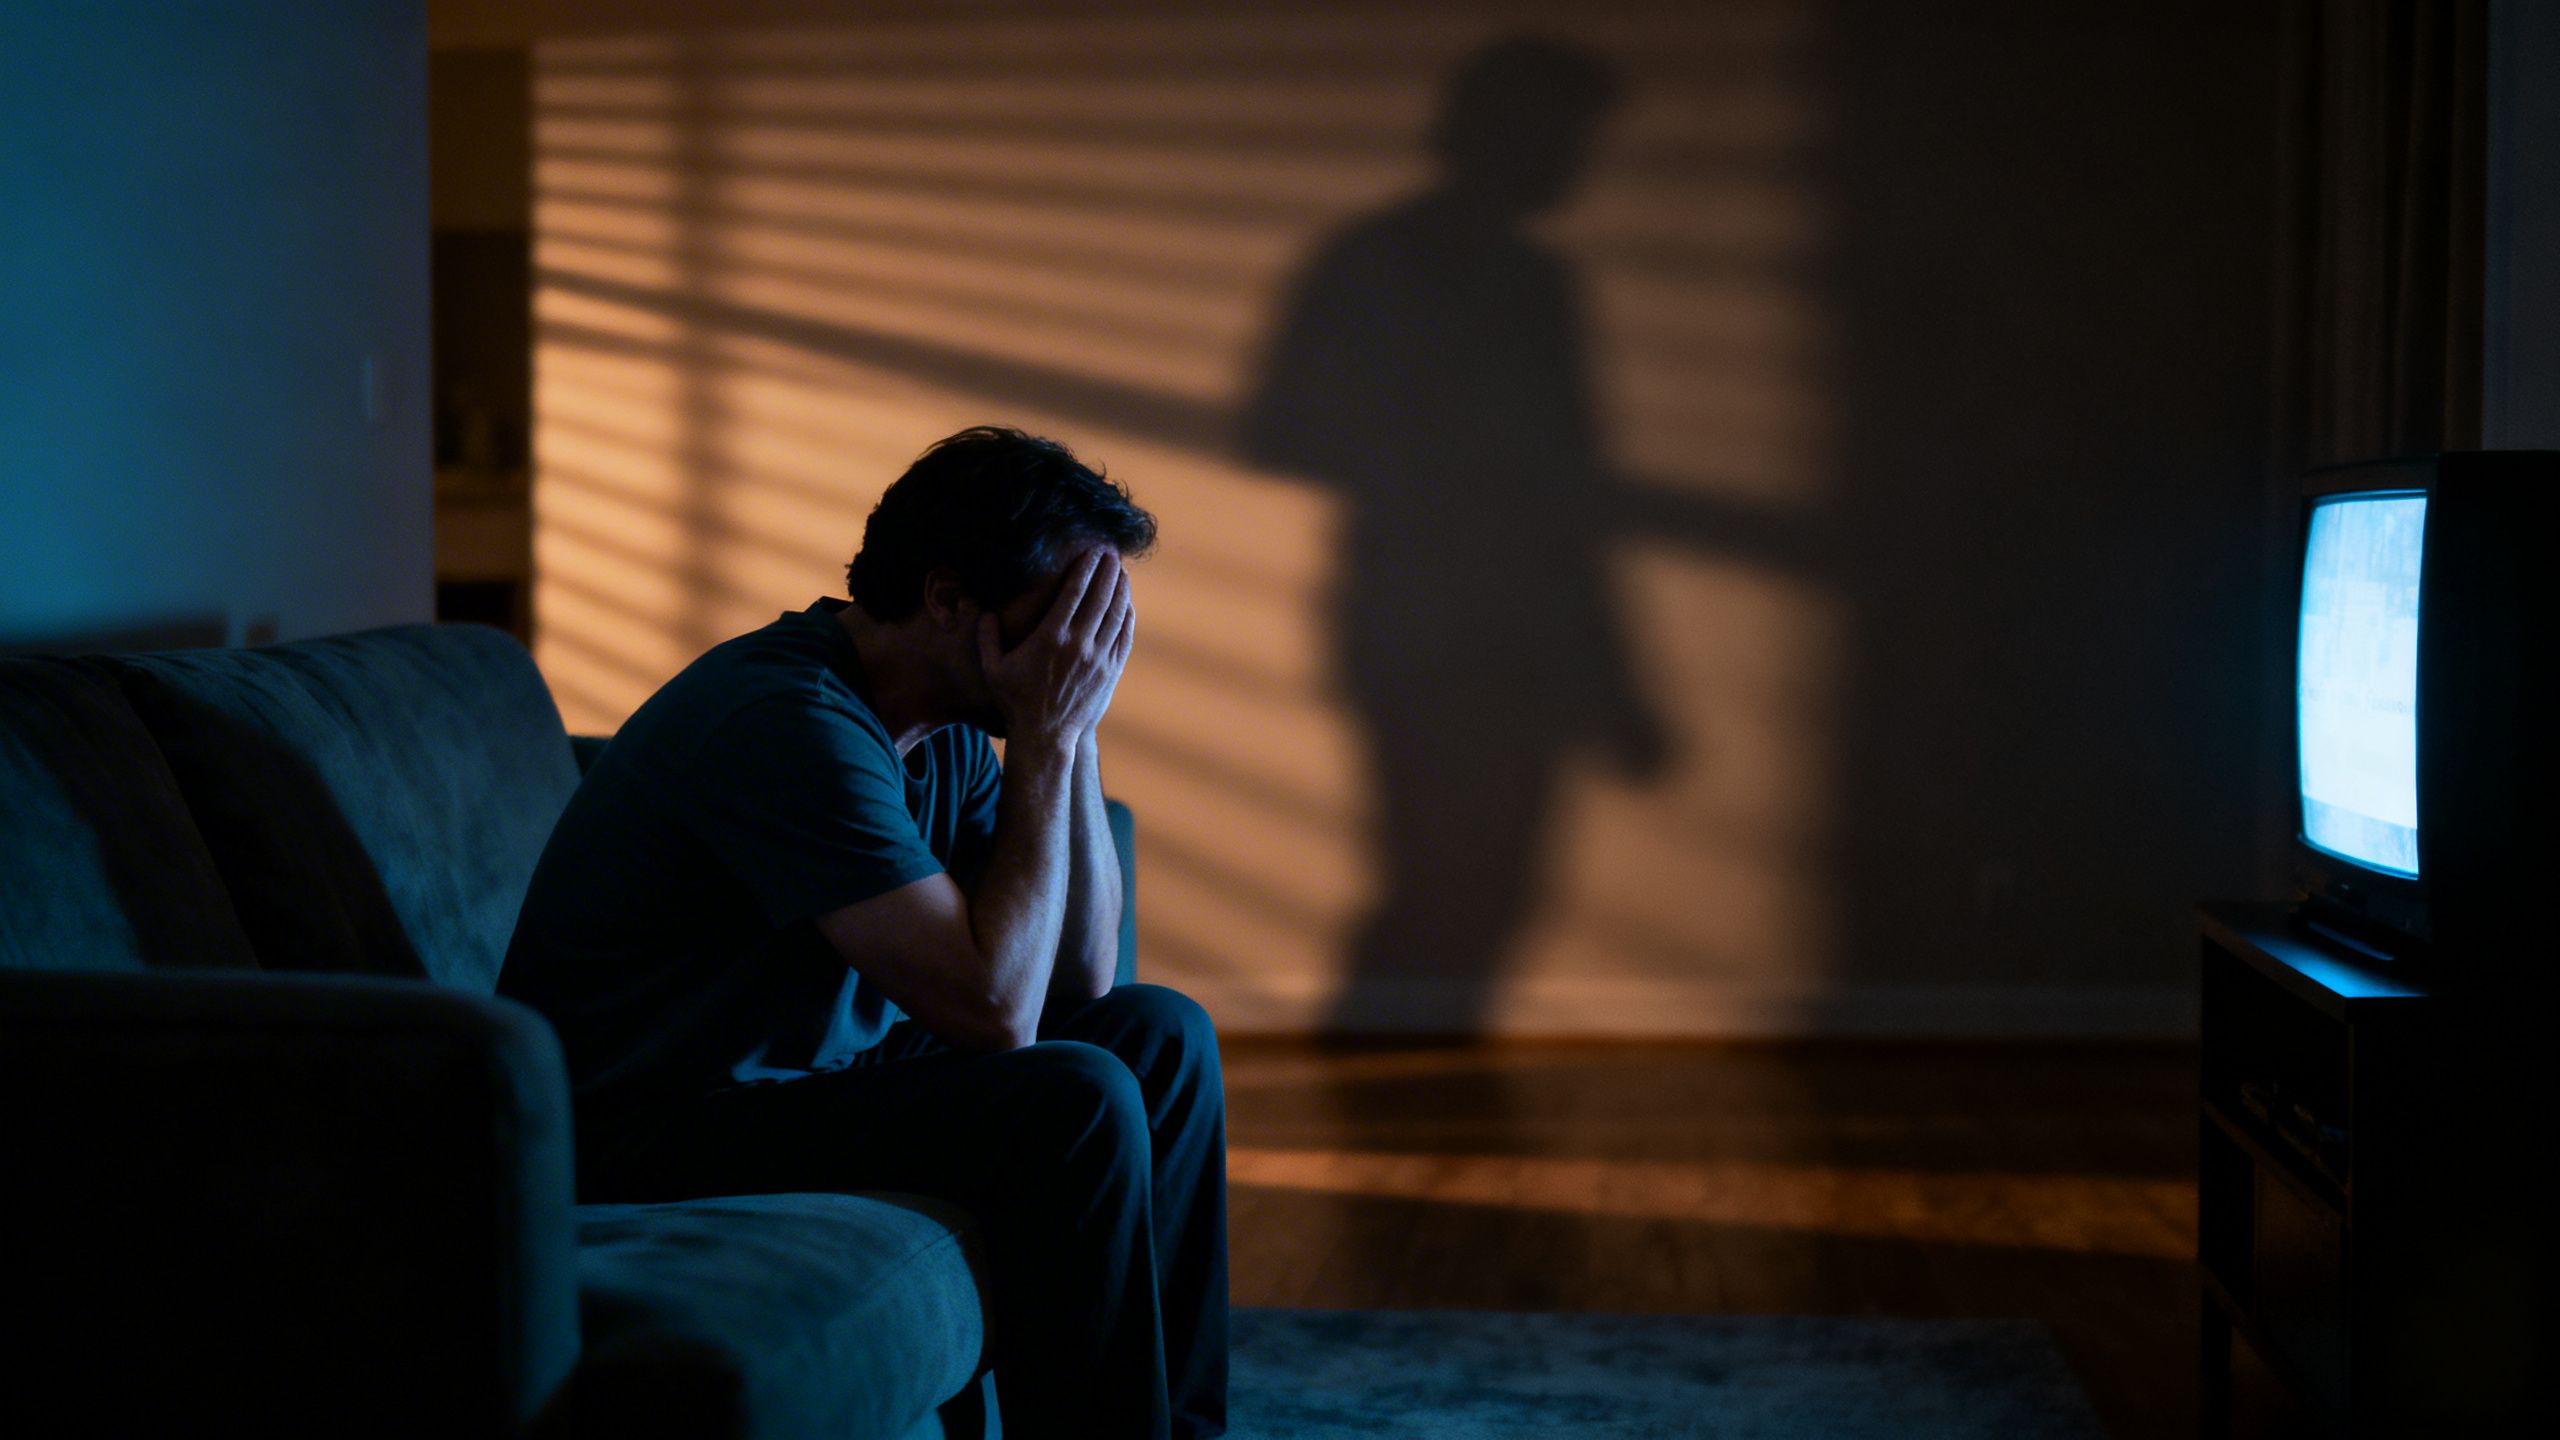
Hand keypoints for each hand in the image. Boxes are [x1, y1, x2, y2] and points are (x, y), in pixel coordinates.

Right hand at [977, 548, 1134, 747]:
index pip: (1073, 593)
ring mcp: (1098, 658)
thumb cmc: (1016, 701)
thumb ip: (987, 637)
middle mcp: (1078, 645)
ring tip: (1121, 571)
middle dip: (1106, 571)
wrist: (1046, 736)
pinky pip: (1123, 637)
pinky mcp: (1110, 672)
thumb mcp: (993, 668)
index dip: (1084, 569)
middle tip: (1111, 552)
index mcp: (1050, 638)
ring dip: (1120, 589)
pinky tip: (1127, 603)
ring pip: (1115, 615)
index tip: (1091, 552)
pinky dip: (1126, 617)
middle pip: (1099, 597)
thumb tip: (984, 611)